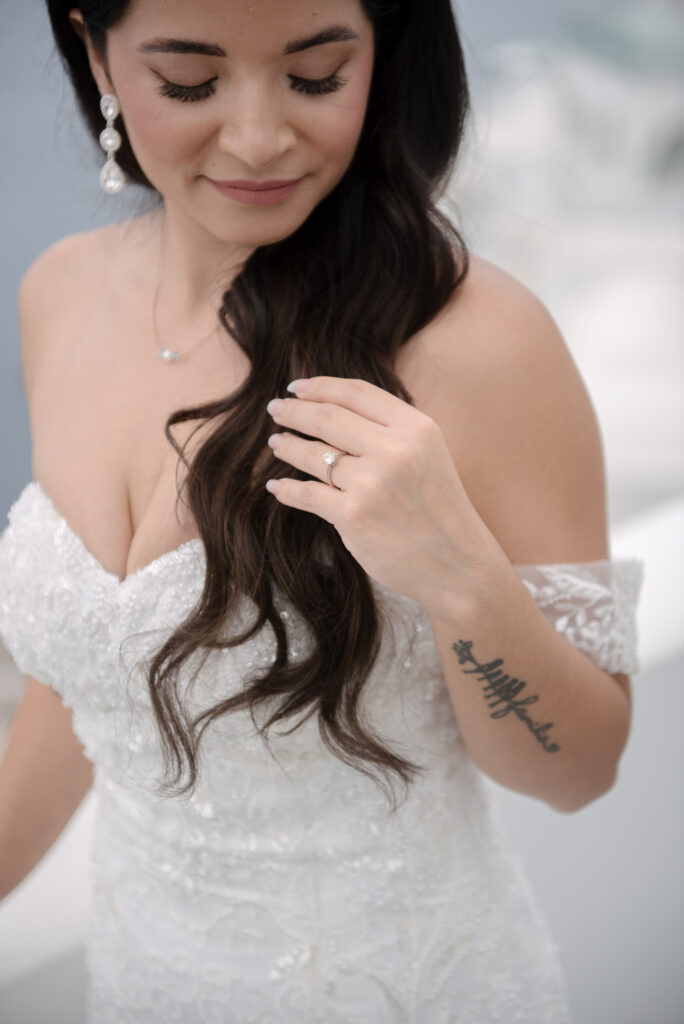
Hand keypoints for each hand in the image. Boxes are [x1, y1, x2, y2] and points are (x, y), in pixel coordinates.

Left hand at [265, 376, 497, 617]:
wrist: (458, 565)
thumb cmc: (440, 511)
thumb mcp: (429, 456)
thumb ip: (393, 431)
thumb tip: (337, 410)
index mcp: (416, 428)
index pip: (356, 393)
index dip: (320, 386)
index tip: (296, 387)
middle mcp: (394, 450)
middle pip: (328, 418)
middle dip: (294, 411)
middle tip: (276, 409)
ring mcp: (372, 483)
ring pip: (314, 454)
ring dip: (287, 445)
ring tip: (276, 442)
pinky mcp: (354, 516)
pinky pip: (307, 494)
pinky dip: (286, 489)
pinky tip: (277, 486)